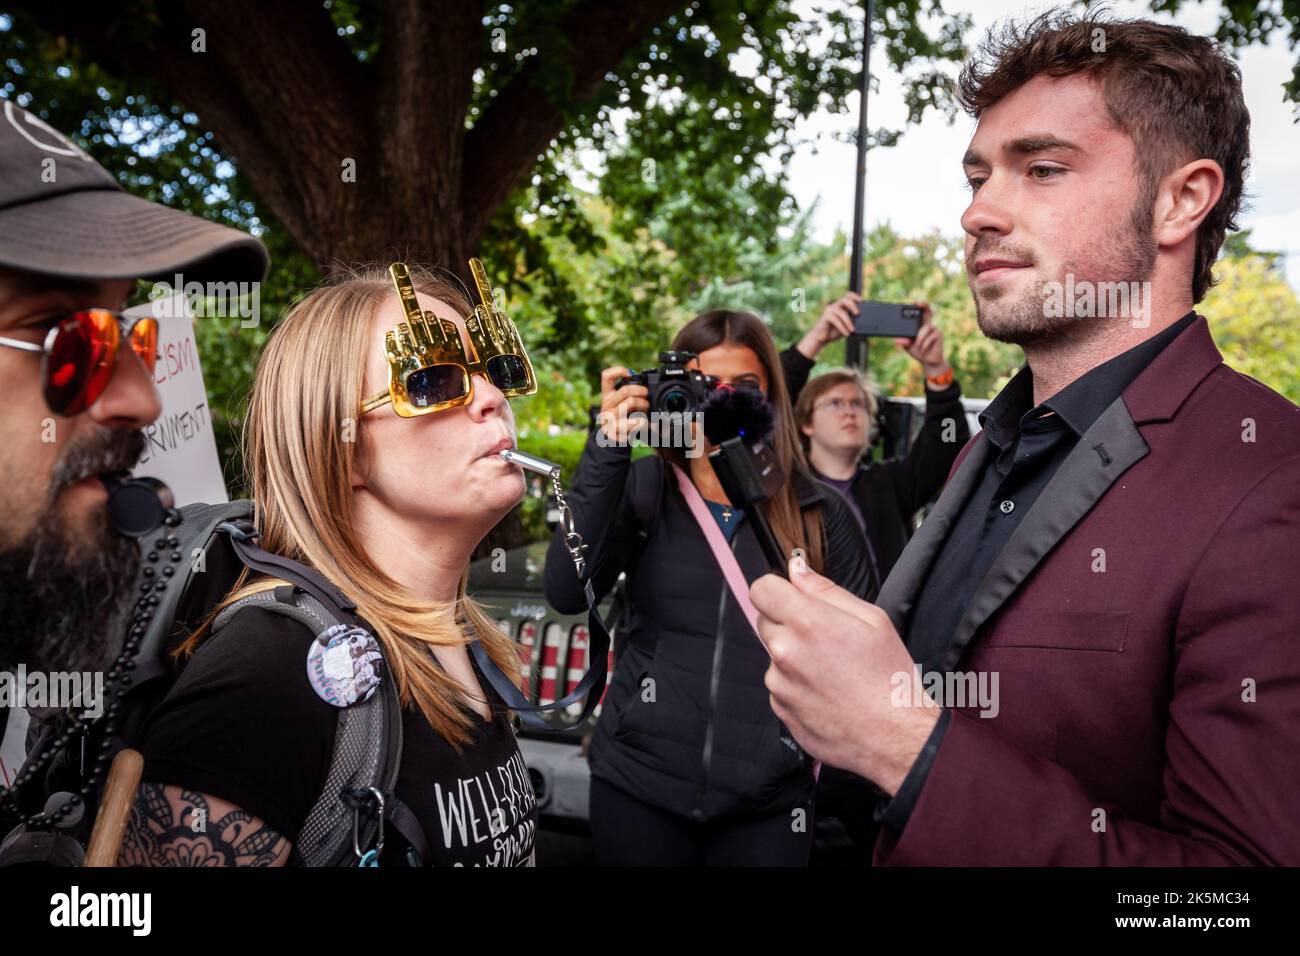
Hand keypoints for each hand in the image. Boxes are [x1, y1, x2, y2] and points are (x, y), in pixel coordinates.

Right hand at [597, 366, 648, 444]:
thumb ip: (630, 393)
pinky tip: (644, 424)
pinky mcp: (613, 431)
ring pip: (629, 403)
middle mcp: (606, 405)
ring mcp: (608, 418)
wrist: (615, 441)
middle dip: (641, 390)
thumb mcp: (624, 404)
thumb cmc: (624, 419)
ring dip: (643, 405)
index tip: (630, 374)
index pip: (606, 376)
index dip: (619, 370)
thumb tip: (644, 379)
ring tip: (646, 410)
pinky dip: (643, 422)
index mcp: (607, 395)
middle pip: (625, 390)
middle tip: (646, 395)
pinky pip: (634, 422)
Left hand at [751, 558, 939, 794]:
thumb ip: (825, 590)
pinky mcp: (780, 710)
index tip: (792, 598)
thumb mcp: (872, 620)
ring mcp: (779, 685)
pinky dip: (797, 686)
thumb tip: (797, 569)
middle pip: (764, 621)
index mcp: (807, 623)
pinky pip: (780, 687)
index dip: (777, 590)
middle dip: (787, 622)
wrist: (895, 736)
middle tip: (824, 638)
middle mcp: (784, 652)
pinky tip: (827, 693)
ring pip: (774, 656)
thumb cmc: (890, 677)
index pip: (761, 589)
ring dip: (793, 657)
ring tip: (832, 672)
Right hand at [796, 291, 859, 359]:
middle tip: (858, 314)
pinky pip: (836, 321)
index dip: (854, 296)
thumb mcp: (846, 325)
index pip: (847, 296)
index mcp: (840, 306)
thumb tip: (865, 322)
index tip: (862, 300)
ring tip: (852, 330)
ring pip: (841, 312)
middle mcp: (834, 306)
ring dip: (848, 322)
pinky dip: (842, 327)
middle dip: (852, 305)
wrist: (823, 338)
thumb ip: (853, 321)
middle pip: (844, 300)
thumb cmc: (835, 331)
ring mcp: (829, 311)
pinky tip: (846, 333)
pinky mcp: (825, 318)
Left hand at [894, 303, 949, 378]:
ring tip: (917, 346)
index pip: (921, 313)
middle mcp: (928, 325)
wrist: (928, 361)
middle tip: (917, 303)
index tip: (914, 302)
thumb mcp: (908, 346)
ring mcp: (934, 329)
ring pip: (925, 329)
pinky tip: (923, 348)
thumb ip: (903, 342)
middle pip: (928, 311)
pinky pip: (930, 337)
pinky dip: (924, 344)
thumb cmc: (918, 351)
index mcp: (920, 326)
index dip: (919, 306)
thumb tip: (896, 340)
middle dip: (923, 305)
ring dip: (919, 339)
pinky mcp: (939, 335)